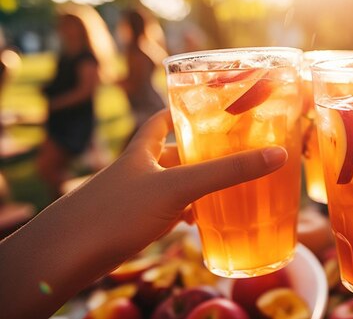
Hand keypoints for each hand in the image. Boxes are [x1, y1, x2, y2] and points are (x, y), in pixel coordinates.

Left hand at [73, 109, 287, 259]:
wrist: (67, 255)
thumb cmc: (117, 211)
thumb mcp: (178, 187)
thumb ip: (226, 172)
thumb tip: (276, 155)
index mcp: (143, 150)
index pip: (161, 119)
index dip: (181, 110)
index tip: (207, 107)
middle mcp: (137, 170)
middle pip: (172, 153)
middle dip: (199, 154)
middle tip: (229, 153)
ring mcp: (133, 197)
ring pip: (171, 185)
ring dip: (195, 186)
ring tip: (224, 188)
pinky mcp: (131, 223)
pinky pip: (165, 211)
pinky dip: (183, 213)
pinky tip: (197, 221)